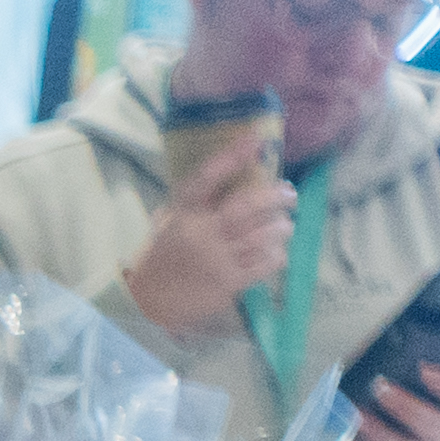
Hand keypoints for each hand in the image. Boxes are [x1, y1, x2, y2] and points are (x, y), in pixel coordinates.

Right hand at [122, 141, 294, 335]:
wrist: (151, 302)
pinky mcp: (228, 282)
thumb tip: (236, 168)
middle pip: (245, 206)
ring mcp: (215, 259)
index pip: (206, 178)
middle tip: (288, 194)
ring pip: (261, 235)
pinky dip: (277, 254)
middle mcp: (199, 233)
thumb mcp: (170, 222)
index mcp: (182, 214)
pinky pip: (264, 263)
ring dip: (280, 227)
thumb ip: (198, 201)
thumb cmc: (165, 255)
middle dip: (275, 196)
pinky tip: (275, 250)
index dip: (231, 156)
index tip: (255, 138)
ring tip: (284, 224)